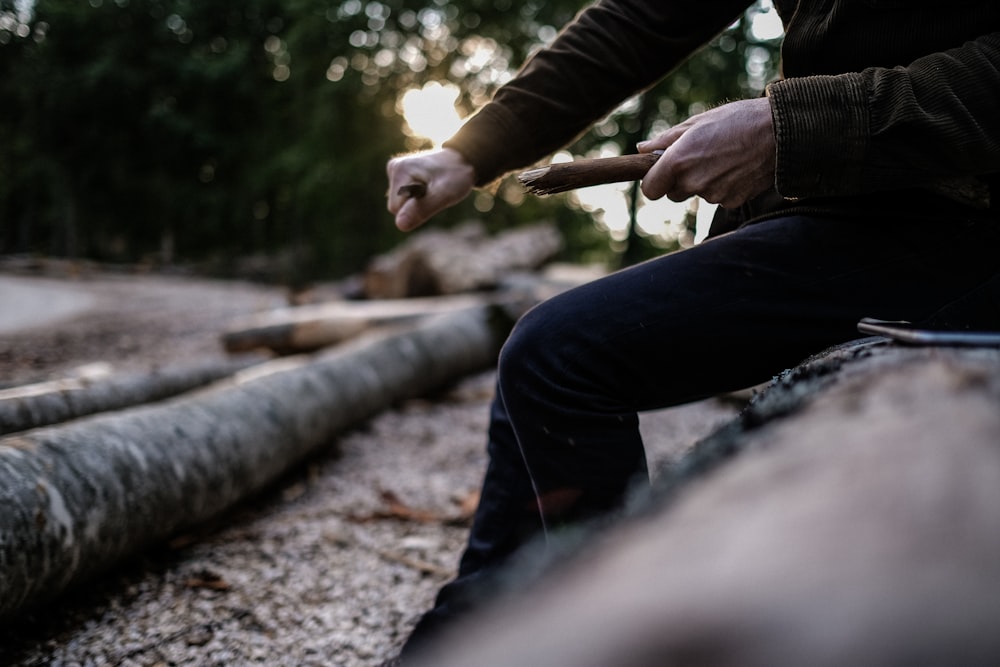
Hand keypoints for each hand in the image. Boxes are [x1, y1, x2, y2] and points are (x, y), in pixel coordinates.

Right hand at [386, 148, 476, 231]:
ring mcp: (394, 171)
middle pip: (395, 207)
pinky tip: (426, 186)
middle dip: (415, 206)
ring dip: (416, 203)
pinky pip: (402, 198)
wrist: (461, 162)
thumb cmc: (455, 177)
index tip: (433, 193)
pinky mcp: (398, 175)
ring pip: (399, 204)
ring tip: (431, 188)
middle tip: (433, 192)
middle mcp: (394, 168)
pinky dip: (415, 198)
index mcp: (401, 170)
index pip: (396, 208)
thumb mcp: (444, 194)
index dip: (417, 208)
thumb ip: (422, 209)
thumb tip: (400, 225)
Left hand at [637, 97, 775, 207]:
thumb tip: (642, 149)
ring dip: (704, 181)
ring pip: (698, 194)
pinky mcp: (732, 202)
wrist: (781, 132)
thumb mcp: (698, 122)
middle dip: (680, 180)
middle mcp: (693, 182)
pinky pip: (719, 198)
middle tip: (700, 157)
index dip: (654, 182)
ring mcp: (713, 195)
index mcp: (678, 161)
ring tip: (724, 156)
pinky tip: (738, 167)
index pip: (650, 190)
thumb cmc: (737, 120)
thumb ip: (666, 140)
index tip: (661, 173)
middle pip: (673, 194)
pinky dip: (724, 186)